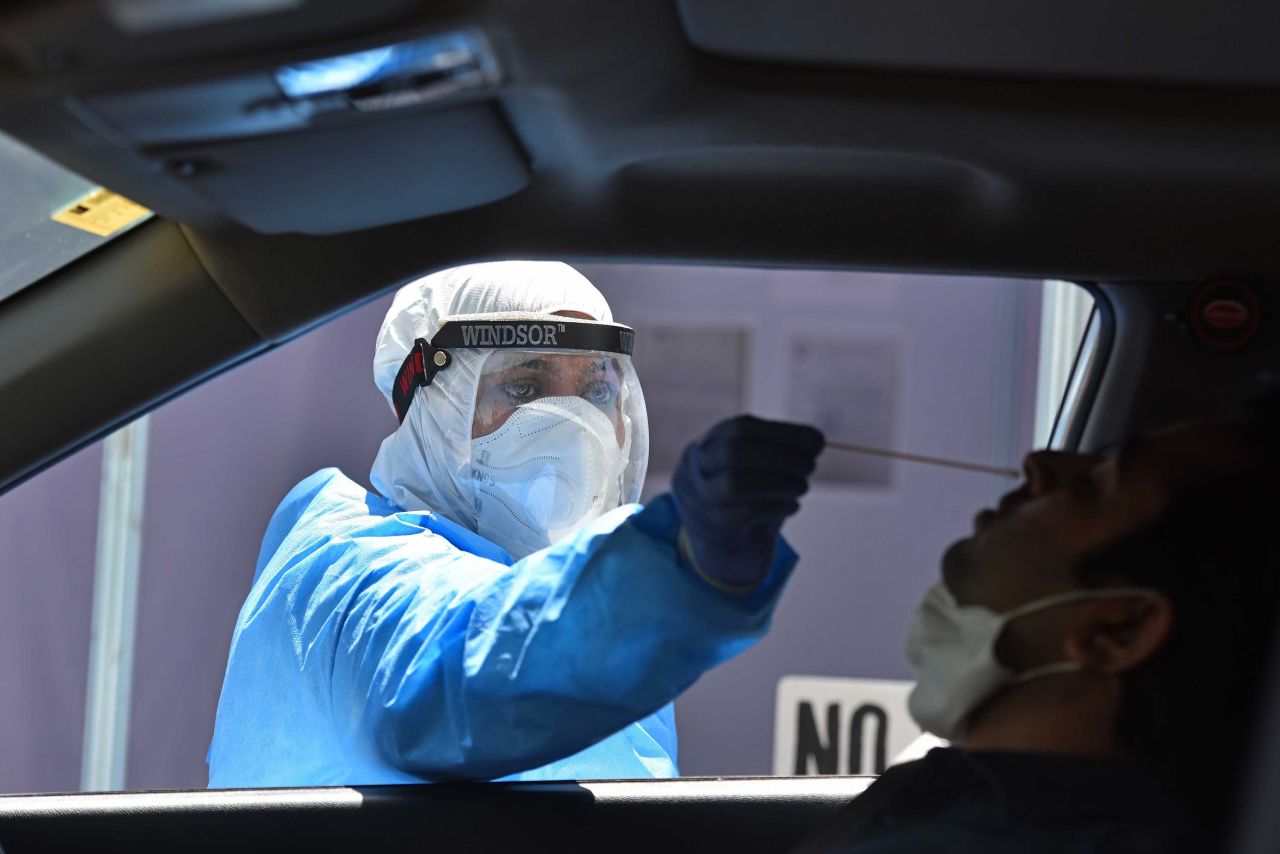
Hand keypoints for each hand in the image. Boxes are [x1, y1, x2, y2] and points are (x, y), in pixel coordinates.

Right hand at [671, 415, 824, 588]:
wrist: (724, 542)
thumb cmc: (747, 494)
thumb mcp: (760, 466)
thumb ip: (785, 450)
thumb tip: (815, 440)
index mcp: (710, 442)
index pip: (742, 428)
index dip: (782, 433)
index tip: (816, 441)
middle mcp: (697, 466)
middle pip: (734, 452)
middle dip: (780, 457)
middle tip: (810, 467)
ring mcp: (699, 497)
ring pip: (735, 483)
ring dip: (778, 483)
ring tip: (802, 487)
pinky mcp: (710, 526)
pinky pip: (742, 515)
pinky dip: (775, 507)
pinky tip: (793, 506)